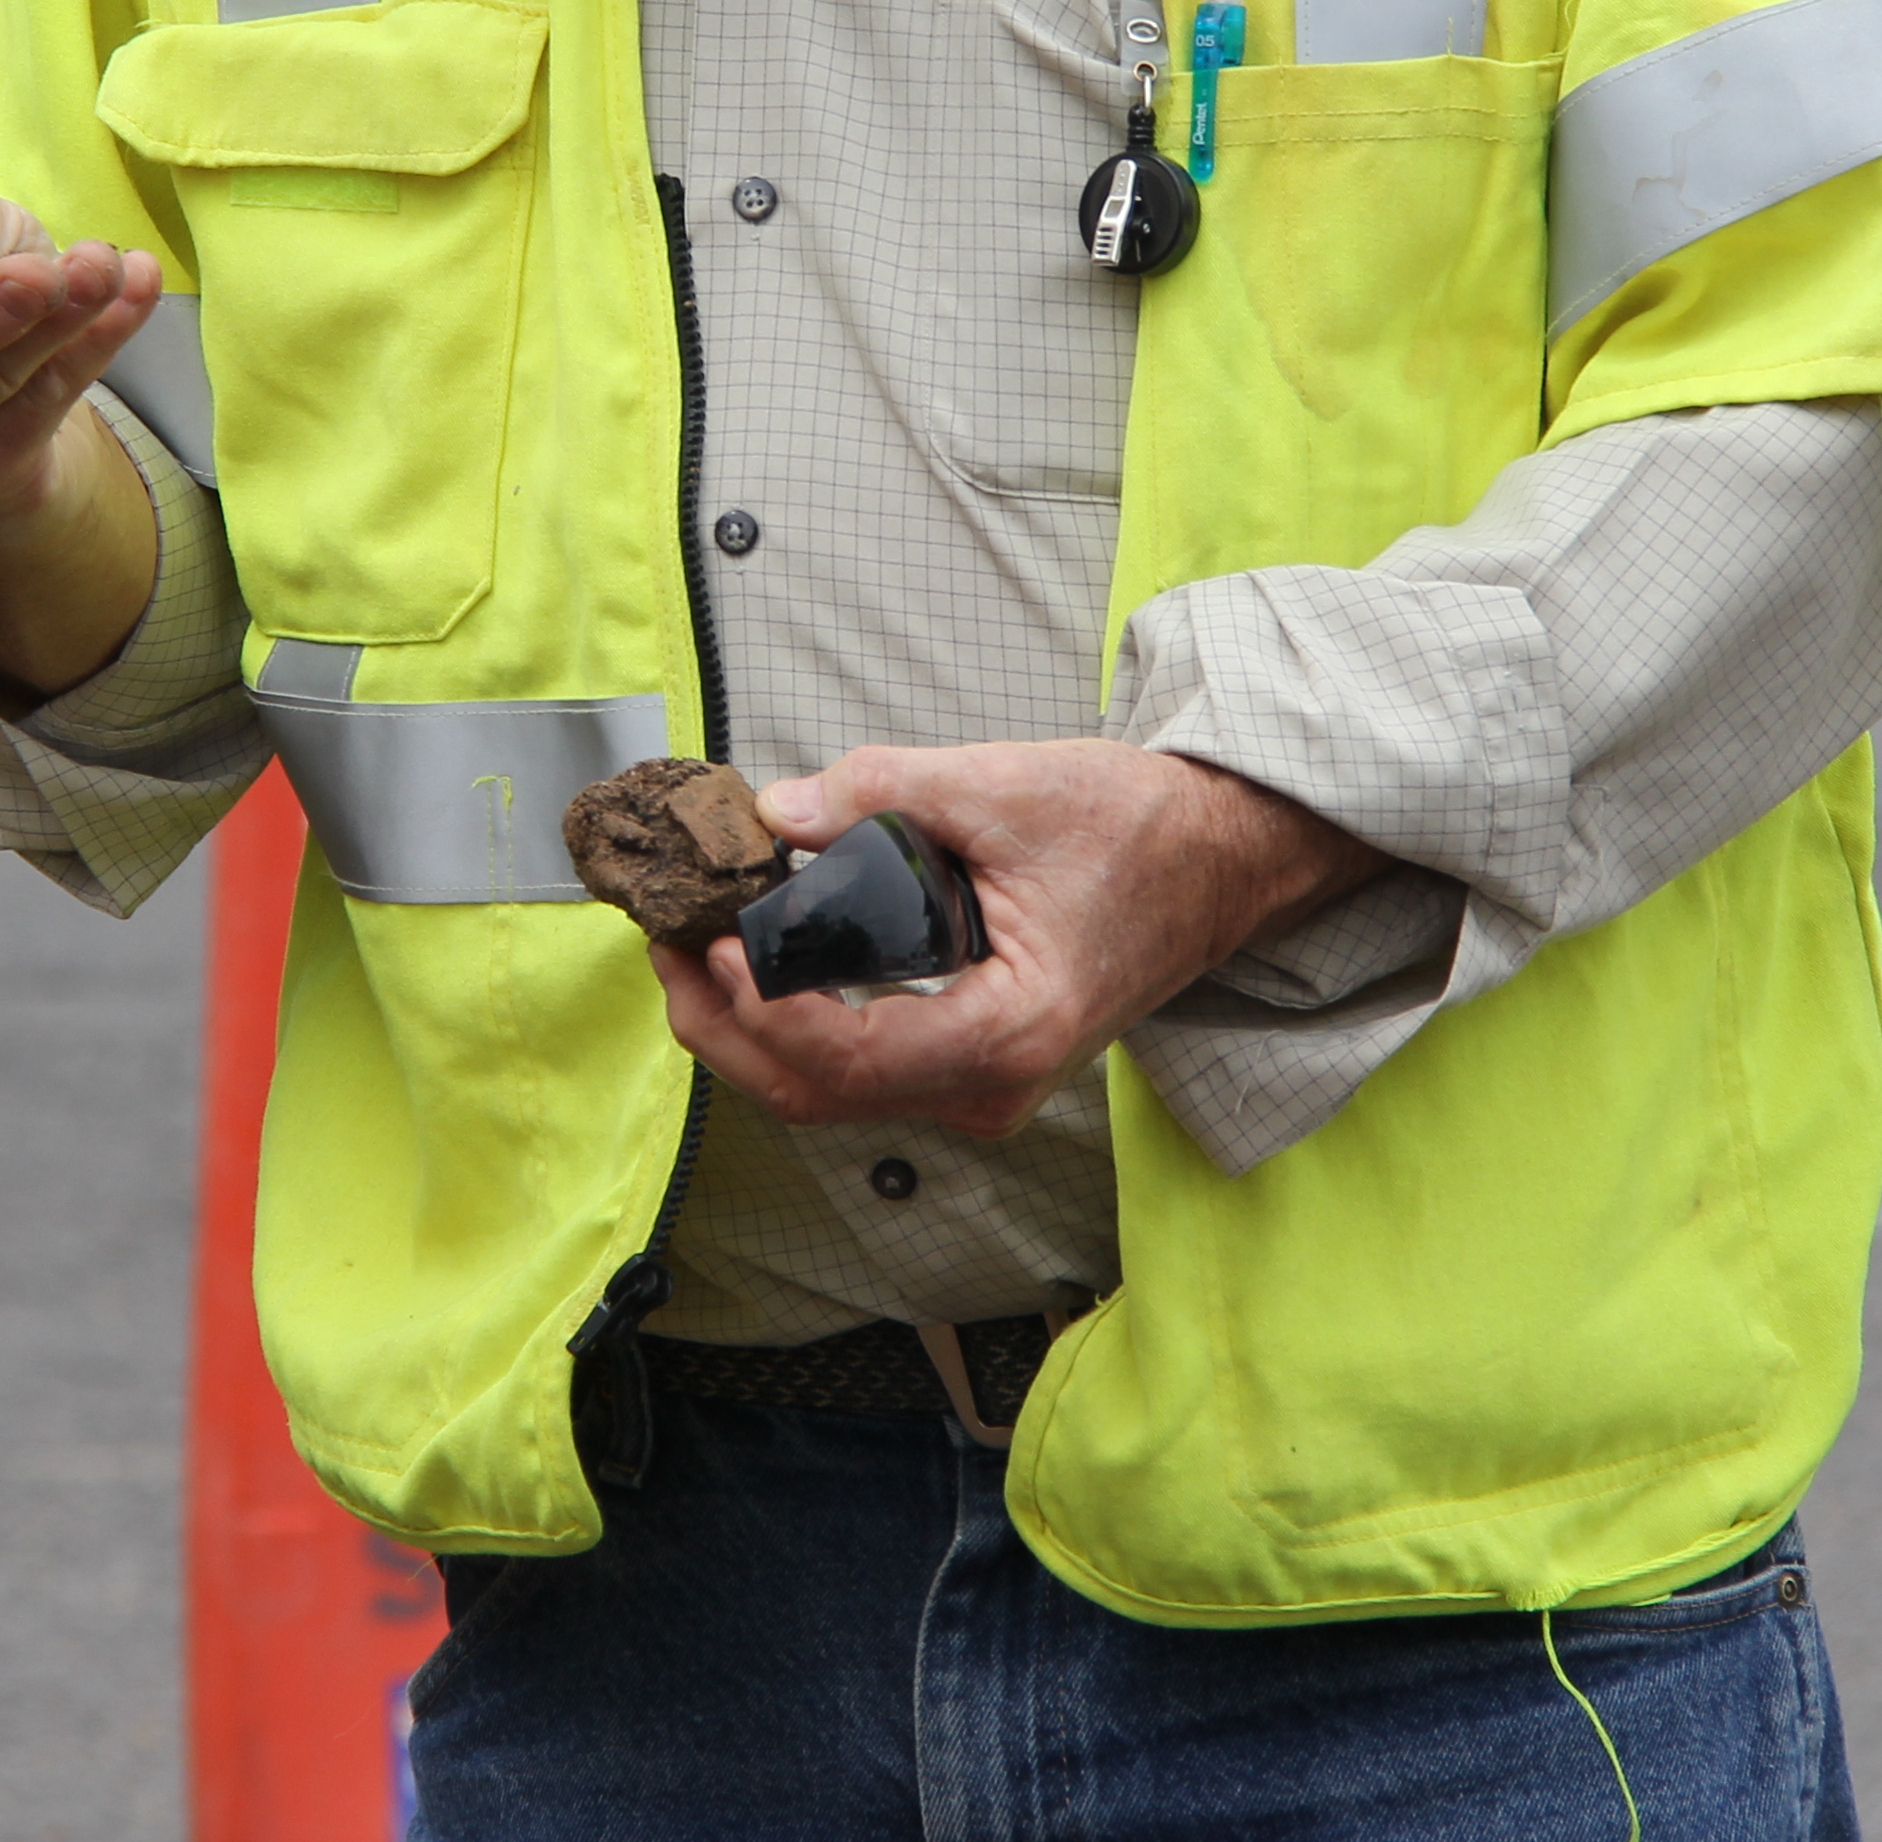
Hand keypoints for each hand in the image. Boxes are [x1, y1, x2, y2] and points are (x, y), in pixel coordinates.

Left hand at [645, 742, 1389, 1136]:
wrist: (1217, 859)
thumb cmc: (1136, 829)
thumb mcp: (1003, 787)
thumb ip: (880, 792)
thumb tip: (771, 810)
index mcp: (1008, 1031)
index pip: (847, 1057)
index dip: (759, 1008)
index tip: (711, 937)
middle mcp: (990, 1086)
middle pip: (814, 1094)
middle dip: (720, 1021)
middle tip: (663, 936)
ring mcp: (978, 1088)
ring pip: (825, 1095)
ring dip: (743, 1029)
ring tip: (689, 942)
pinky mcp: (967, 1067)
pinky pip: (856, 1073)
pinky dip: (789, 1027)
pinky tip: (752, 962)